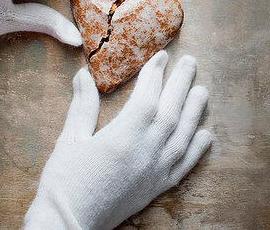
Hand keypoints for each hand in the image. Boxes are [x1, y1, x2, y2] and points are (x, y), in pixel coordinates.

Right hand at [24, 51, 211, 229]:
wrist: (68, 224)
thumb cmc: (65, 181)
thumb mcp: (69, 139)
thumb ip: (82, 106)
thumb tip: (83, 75)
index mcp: (123, 136)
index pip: (146, 96)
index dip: (155, 74)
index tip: (161, 57)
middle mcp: (145, 151)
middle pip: (170, 110)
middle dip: (181, 83)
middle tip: (190, 62)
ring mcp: (155, 171)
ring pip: (182, 135)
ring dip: (195, 111)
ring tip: (202, 90)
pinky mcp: (156, 188)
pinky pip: (184, 166)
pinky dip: (197, 149)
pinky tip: (205, 135)